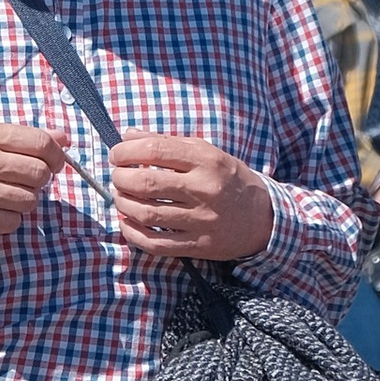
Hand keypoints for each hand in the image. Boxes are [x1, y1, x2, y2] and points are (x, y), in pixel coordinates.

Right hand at [0, 124, 66, 237]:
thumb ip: (18, 136)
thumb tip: (64, 138)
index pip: (40, 143)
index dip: (56, 155)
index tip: (56, 162)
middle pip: (40, 174)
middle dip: (41, 180)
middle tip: (26, 180)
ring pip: (29, 200)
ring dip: (24, 200)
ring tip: (4, 194)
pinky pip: (12, 222)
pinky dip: (9, 218)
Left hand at [109, 132, 272, 262]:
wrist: (263, 218)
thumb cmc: (229, 180)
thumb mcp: (206, 152)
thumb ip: (167, 143)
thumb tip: (128, 135)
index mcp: (206, 160)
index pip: (156, 151)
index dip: (127, 152)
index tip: (116, 155)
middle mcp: (204, 189)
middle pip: (146, 183)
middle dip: (120, 178)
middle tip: (117, 176)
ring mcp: (201, 220)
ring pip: (147, 214)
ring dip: (123, 204)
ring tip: (119, 197)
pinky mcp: (198, 245)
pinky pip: (156, 243)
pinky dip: (133, 234)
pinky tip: (127, 222)